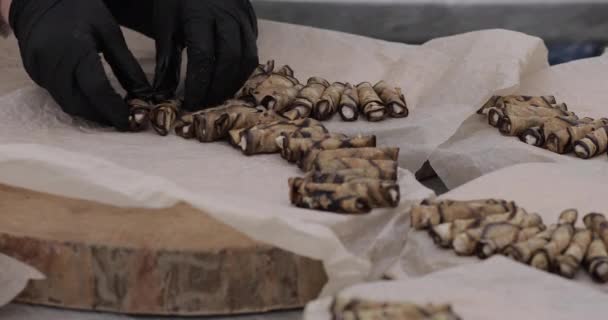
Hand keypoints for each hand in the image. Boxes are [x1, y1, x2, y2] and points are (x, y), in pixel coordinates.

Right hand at [10, 0, 152, 130]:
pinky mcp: (33, 73)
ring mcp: (39, 69)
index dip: (115, 110)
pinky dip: (76, 101)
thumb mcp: (110, 33)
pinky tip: (91, 100)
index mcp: (75, 50)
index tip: (131, 121)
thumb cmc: (79, 10)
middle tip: (123, 121)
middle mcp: (53, 63)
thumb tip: (145, 94)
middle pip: (78, 103)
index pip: (97, 90)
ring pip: (66, 103)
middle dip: (102, 116)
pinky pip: (56, 95)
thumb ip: (126, 66)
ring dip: (89, 112)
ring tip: (110, 114)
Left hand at [105, 0, 258, 110]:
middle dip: (219, 88)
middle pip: (230, 60)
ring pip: (248, 58)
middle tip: (206, 105)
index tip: (190, 104)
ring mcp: (243, 17)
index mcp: (198, 15)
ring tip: (219, 96)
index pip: (203, 58)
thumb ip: (166, 62)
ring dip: (234, 83)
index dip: (198, 86)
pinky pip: (253, 49)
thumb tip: (162, 95)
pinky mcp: (252, 20)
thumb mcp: (165, 26)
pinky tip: (228, 78)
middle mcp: (226, 15)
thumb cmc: (177, 1)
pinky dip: (242, 69)